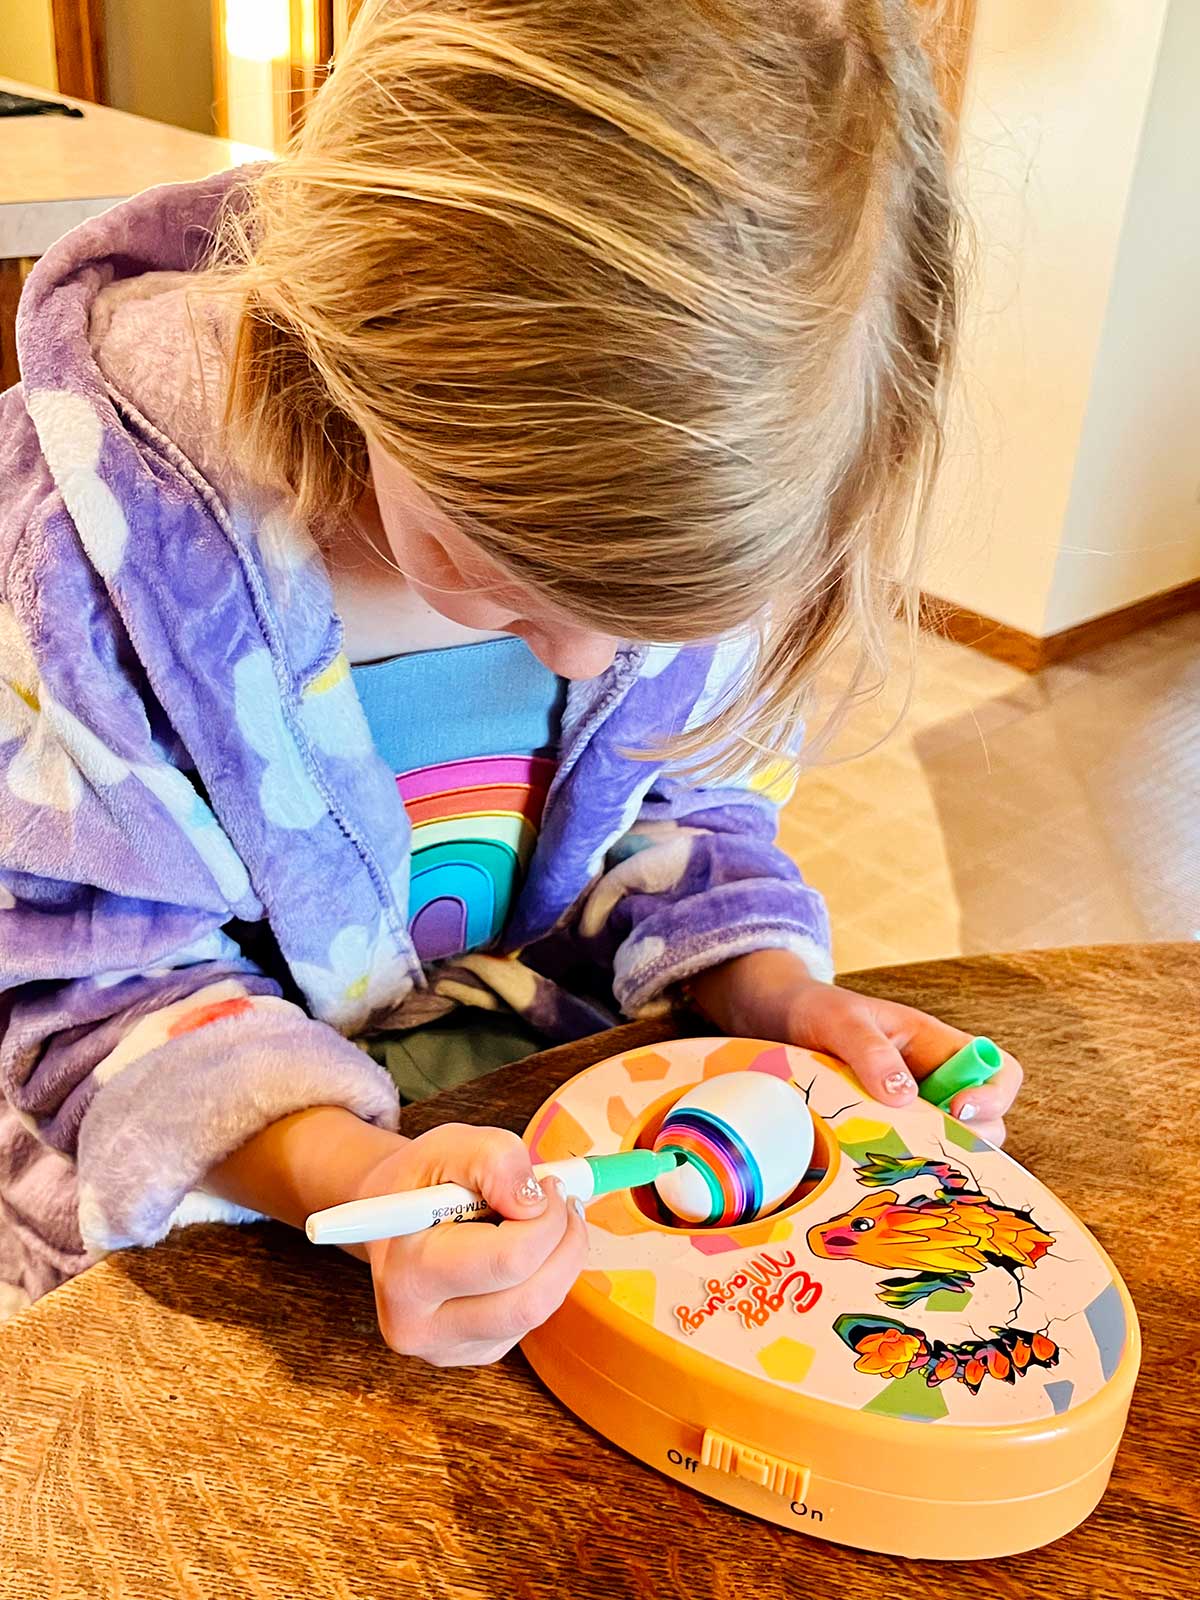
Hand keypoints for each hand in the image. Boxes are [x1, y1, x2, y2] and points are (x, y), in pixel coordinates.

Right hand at [356, 1123, 587, 1366]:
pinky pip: (533, 1321)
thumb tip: (534, 1203)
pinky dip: (546, 1279)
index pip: (508, 1261)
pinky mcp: (475, 1354)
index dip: (546, 1219)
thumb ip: (493, 1159)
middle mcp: (419, 1326)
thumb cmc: (418, 1182)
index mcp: (406, 1275)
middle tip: (562, 1202)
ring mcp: (447, 1349)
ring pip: (538, 1313)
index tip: (547, 1186)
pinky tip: (525, 1250)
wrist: (389, 1216)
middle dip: (564, 1242)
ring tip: (546, 1219)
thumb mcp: (448, 1146)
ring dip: (561, 1259)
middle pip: (529, 1300)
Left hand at [687, 950, 1022, 1144]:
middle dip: (965, 1137)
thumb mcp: (840, 1021)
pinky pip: (908, 1157)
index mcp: (937, 1045)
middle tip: (918, 1141)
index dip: (993, 1095)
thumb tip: (904, 1095)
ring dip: (929, 1154)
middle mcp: (934, 1081)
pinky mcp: (884, 1132)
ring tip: (889, 1157)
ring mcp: (911, 1110)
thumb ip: (870, 1051)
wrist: (774, 1021)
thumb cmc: (816, 1009)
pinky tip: (871, 1172)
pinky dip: (901, 1168)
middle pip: (984, 1122)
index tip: (958, 1110)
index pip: (999, 1071)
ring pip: (948, 1146)